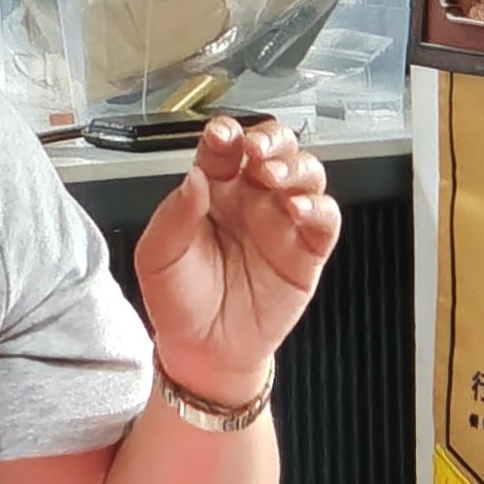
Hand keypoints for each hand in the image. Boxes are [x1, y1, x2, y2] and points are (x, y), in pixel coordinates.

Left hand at [133, 117, 341, 406]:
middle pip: (274, 150)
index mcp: (210, 190)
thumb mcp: (158, 255)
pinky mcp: (306, 252)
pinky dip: (319, 208)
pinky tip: (298, 210)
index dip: (226, 135)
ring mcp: (280, 223)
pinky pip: (325, 220)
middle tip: (256, 150)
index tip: (220, 135)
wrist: (201, 349)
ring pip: (305, 175)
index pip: (223, 149)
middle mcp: (249, 199)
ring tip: (274, 178)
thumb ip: (174, 215)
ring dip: (295, 167)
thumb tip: (194, 177)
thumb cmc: (177, 298)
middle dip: (271, 139)